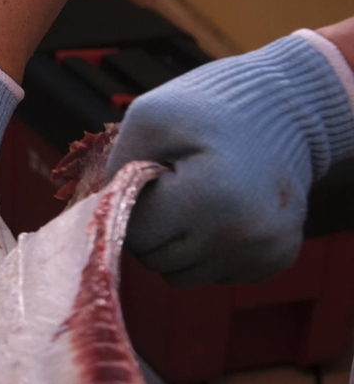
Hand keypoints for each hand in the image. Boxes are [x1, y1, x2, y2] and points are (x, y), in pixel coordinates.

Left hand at [105, 30, 353, 286]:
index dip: (131, 206)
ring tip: (198, 201)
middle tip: (174, 189)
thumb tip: (94, 215)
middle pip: (156, 261)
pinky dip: (209, 249)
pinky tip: (223, 213)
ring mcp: (262, 253)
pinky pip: (215, 274)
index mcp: (208, 200)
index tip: (152, 179)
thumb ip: (114, 168)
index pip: (135, 235)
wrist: (289, 108)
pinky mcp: (276, 260)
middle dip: (152, 228)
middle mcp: (240, 237)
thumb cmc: (211, 107)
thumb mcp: (149, 117)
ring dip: (177, 244)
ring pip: (182, 276)